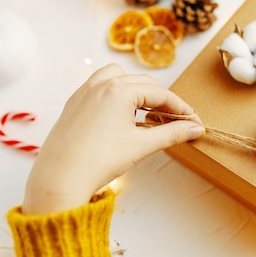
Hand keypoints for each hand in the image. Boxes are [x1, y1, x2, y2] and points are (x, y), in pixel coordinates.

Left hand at [22, 64, 203, 214]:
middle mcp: (101, 84)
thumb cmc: (98, 161)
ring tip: (148, 114)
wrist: (59, 178)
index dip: (182, 108)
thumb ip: (172, 133)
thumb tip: (195, 129)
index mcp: (119, 90)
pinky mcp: (74, 102)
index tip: (194, 122)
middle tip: (176, 121)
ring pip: (120, 79)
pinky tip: (123, 116)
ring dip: (138, 91)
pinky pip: (101, 87)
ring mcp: (85, 91)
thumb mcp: (141, 146)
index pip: (161, 94)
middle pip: (144, 84)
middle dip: (163, 101)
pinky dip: (118, 95)